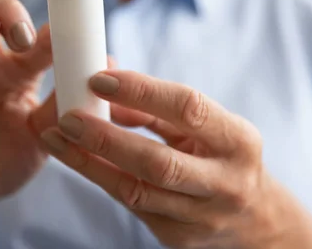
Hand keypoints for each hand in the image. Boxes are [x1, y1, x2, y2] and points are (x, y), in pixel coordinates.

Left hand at [37, 70, 311, 248]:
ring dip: (90, 161)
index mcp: (238, 141)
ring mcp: (202, 217)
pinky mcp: (178, 237)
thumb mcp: (203, 127)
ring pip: (136, 190)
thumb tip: (106, 92)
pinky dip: (99, 178)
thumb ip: (158, 110)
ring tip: (58, 136)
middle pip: (158, 162)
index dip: (141, 91)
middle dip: (106, 137)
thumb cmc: (222, 157)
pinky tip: (75, 158)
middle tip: (68, 116)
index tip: (99, 78)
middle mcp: (226, 182)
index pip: (188, 109)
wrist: (254, 219)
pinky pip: (130, 205)